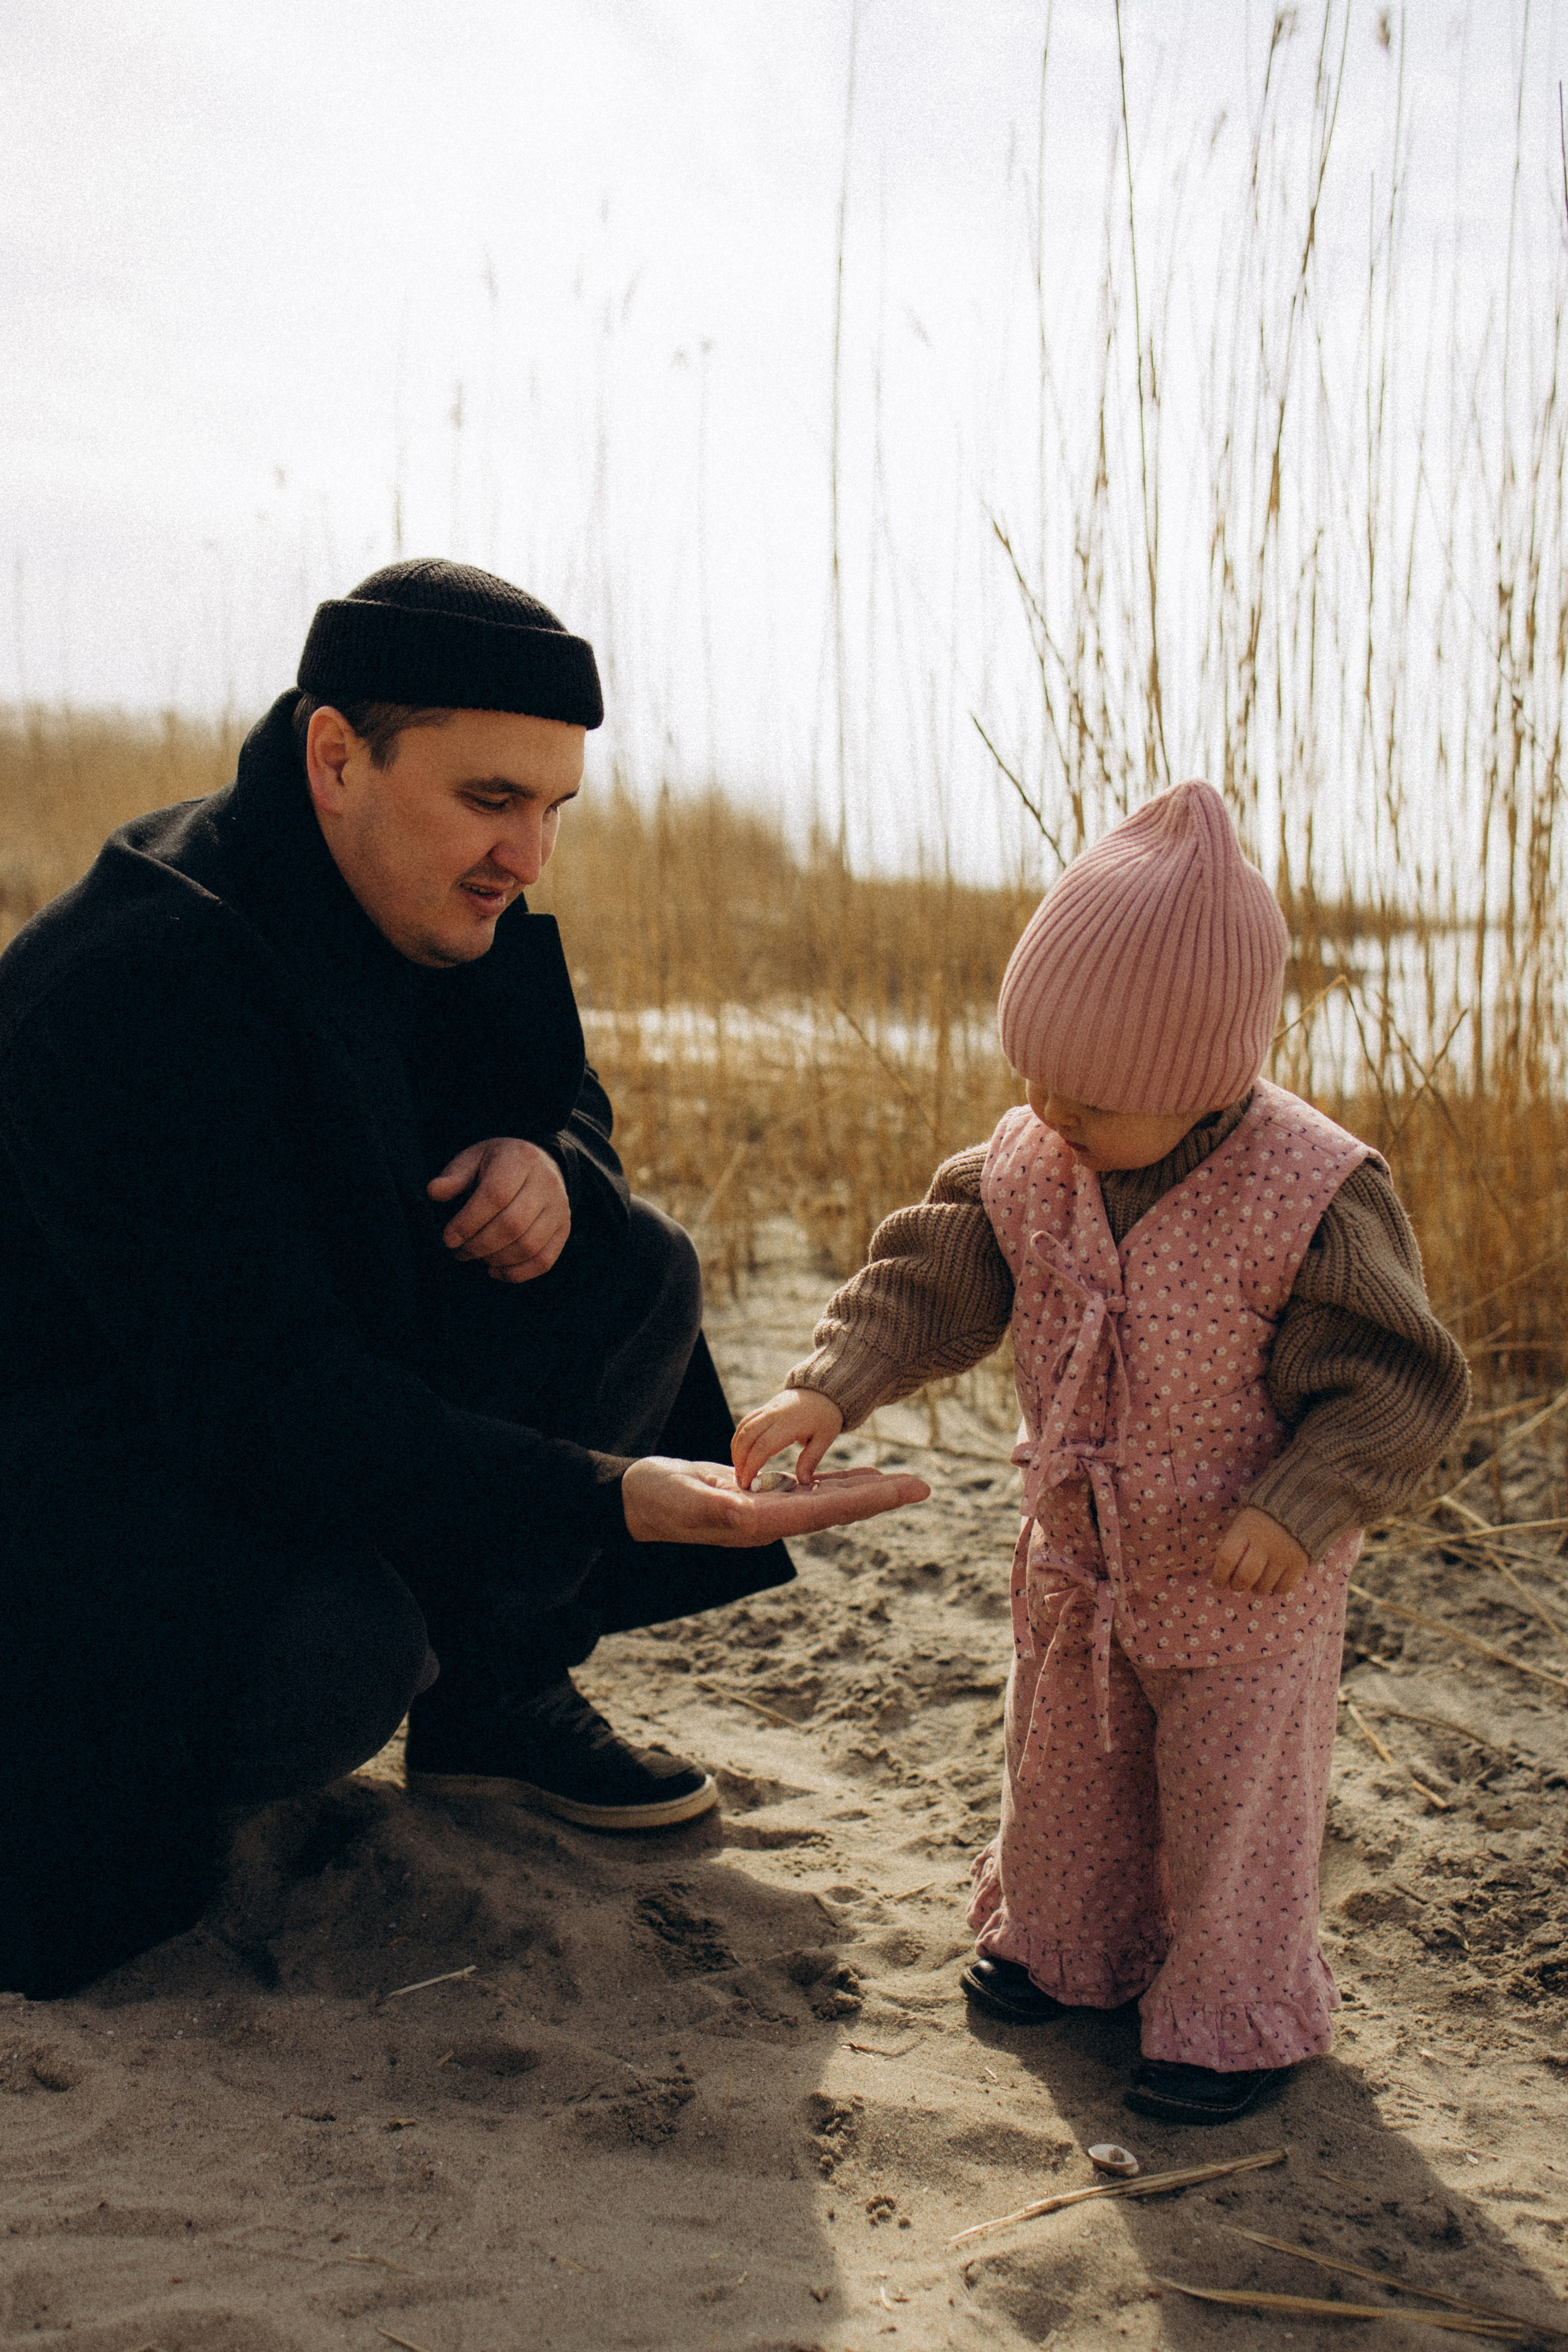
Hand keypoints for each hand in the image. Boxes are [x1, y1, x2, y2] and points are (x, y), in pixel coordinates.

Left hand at [427, 1137, 570, 1283]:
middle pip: (512, 1224)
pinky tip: (495, 1270)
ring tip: (475, 1257)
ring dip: (495, 1259)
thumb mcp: (474, 1159)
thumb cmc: (498, 1164)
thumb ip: (454, 1176)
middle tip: (459, 1251)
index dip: (469, 1222)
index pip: (495, 1196)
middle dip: (479, 1245)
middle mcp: (546, 1182)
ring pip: (528, 1246)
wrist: (538, 1162)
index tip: (448, 1238)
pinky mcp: (564, 1228)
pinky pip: (544, 1260)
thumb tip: (434, 1192)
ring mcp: (560, 1207)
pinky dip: (517, 1273)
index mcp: (521, 1159)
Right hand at [621, 1457, 927, 1546]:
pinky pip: (806, 1491)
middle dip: (881, 1497)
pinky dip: (834, 1484)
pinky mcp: (757, 1498)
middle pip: (837, 1508)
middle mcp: (771, 1521)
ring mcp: (765, 1511)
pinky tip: (852, 1478)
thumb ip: (720, 1507)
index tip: (905, 1490)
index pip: (827, 1510)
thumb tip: (752, 1512)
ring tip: (901, 1482)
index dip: (869, 1500)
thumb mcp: (688, 1499)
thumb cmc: (656, 1497)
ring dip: (864, 1491)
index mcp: (761, 1521)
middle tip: (923, 1486)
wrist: (633, 1500)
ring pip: (826, 1500)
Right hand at [732, 1387, 845, 1488]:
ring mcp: (767, 1410)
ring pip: (743, 1428)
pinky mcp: (765, 1408)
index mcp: (788, 1424)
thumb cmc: (825, 1416)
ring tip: (738, 1468)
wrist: (822, 1390)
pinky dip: (739, 1437)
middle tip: (740, 1479)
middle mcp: (773, 1415)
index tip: (747, 1482)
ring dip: (736, 1449)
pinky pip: (746, 1421)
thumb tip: (802, 1481)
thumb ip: (811, 1459)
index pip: (763, 1446)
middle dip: (740, 1460)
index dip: (752, 1465)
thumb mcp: (825, 1438)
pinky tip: (740, 1452)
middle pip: (747, 1437)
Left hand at [1211, 1506, 1310, 1596]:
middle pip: (1245, 1577)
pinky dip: (1275, 1588)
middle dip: (1237, 1585)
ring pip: (1263, 1586)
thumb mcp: (1244, 1522)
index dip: (1219, 1576)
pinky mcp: (1299, 1563)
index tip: (1218, 1583)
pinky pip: (1283, 1588)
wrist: (1300, 1505)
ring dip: (1256, 1588)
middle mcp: (1264, 1542)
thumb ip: (1234, 1544)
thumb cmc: (1263, 1518)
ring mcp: (1283, 1554)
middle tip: (1237, 1585)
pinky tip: (1273, 1580)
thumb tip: (1222, 1572)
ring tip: (1256, 1581)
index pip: (1226, 1558)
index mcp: (1245, 1529)